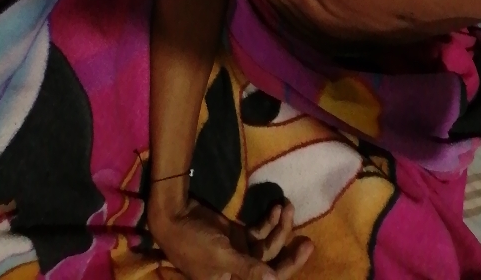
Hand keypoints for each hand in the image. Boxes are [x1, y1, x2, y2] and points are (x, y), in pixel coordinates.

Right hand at [149, 198, 313, 279]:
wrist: (173, 217)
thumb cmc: (193, 243)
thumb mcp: (221, 257)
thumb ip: (248, 269)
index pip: (269, 279)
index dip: (289, 267)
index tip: (306, 248)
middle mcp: (240, 270)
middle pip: (272, 263)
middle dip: (290, 251)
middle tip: (308, 239)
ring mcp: (239, 251)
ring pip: (267, 244)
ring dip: (279, 228)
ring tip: (288, 207)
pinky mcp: (236, 235)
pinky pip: (258, 231)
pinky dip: (268, 221)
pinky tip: (277, 207)